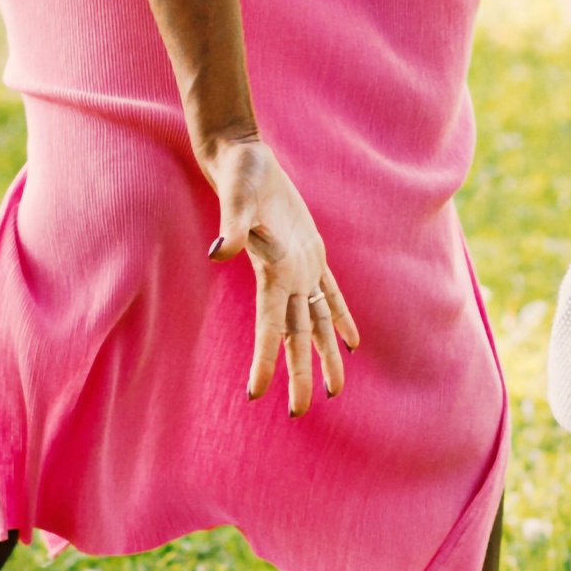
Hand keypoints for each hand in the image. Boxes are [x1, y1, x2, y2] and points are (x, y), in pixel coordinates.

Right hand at [205, 135, 360, 409]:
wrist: (243, 158)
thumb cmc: (239, 174)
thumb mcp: (238, 198)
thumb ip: (233, 225)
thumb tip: (219, 252)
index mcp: (271, 272)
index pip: (269, 327)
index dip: (265, 360)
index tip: (256, 394)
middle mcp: (285, 278)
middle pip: (296, 335)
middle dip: (299, 373)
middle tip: (299, 412)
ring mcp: (299, 267)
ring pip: (315, 321)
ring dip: (325, 354)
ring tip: (335, 389)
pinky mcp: (311, 251)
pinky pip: (329, 293)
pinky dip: (339, 316)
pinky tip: (350, 340)